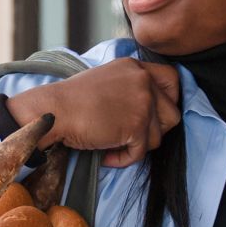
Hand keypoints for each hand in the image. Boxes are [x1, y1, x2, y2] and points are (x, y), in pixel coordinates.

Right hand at [3, 58, 181, 168]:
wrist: (53, 112)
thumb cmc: (71, 101)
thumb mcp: (106, 80)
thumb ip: (130, 87)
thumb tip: (149, 112)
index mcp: (135, 67)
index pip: (172, 79)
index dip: (169, 100)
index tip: (154, 114)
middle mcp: (143, 81)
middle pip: (172, 113)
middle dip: (154, 130)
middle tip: (131, 136)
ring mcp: (143, 102)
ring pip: (158, 137)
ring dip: (136, 146)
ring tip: (112, 145)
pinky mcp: (136, 125)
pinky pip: (140, 152)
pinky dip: (123, 159)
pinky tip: (106, 155)